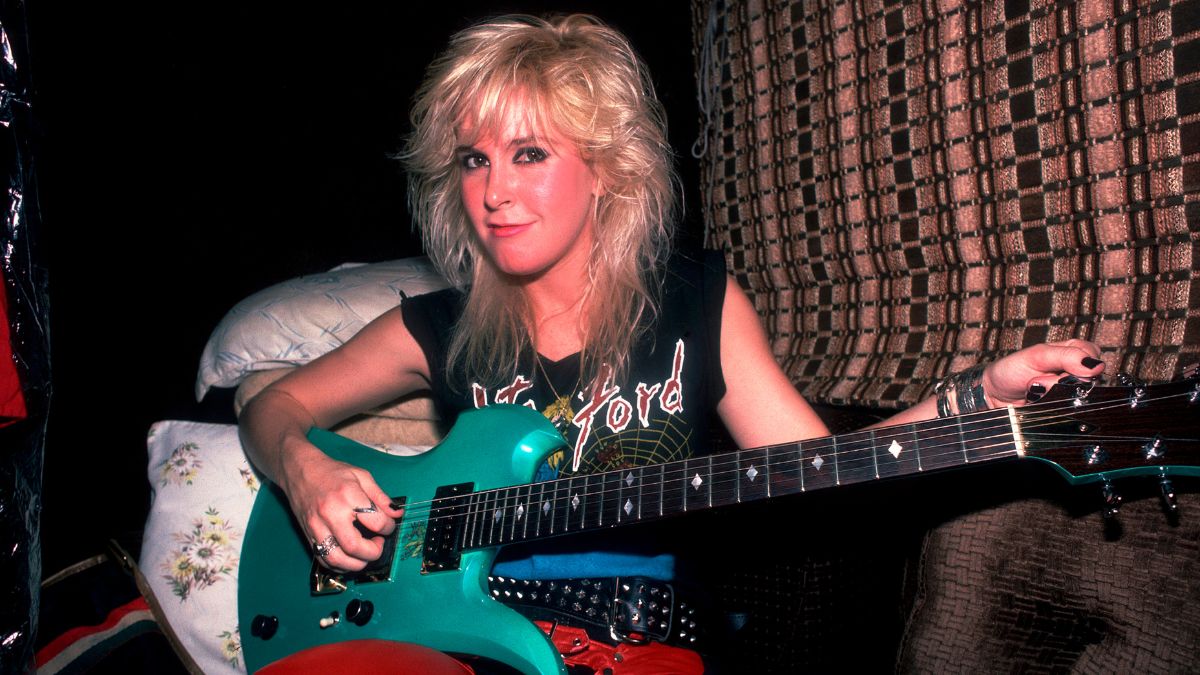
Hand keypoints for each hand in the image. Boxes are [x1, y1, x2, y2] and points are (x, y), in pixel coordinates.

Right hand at [279, 445, 404, 571]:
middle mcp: (330, 513)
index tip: (388, 526)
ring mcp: (316, 526)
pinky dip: (338, 565)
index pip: (376, 521)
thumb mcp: (361, 476)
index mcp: (348, 495)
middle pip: (354, 546)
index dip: (388, 527)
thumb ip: (380, 497)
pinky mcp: (308, 535)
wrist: (299, 471)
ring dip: (355, 564)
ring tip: (365, 555)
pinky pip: (323, 559)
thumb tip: (397, 514)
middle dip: (373, 552)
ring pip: (336, 559)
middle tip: (379, 544)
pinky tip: (349, 558)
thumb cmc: (332, 472)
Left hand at [982, 339, 1104, 406]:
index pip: (1092, 355)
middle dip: (1060, 381)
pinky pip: (1069, 413)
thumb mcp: (1037, 355)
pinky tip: (1037, 402)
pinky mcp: (1064, 411)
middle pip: (1088, 379)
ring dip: (1052, 394)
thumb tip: (1096, 365)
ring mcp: (1070, 393)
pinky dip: (1050, 407)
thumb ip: (1067, 356)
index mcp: (1072, 352)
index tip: (1054, 366)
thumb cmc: (1011, 370)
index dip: (1076, 362)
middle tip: (1037, 380)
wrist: (992, 395)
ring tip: (1034, 390)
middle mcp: (1075, 372)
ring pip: (1079, 397)